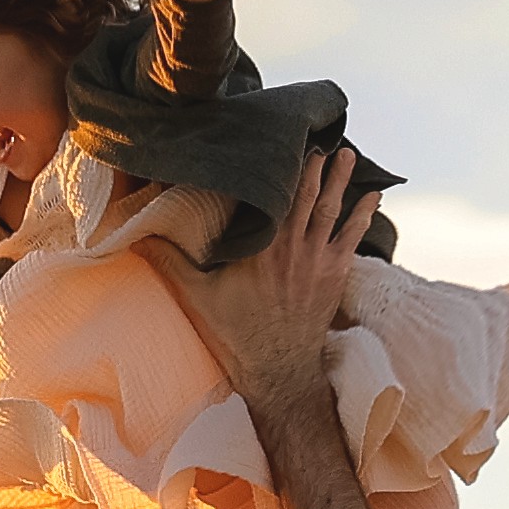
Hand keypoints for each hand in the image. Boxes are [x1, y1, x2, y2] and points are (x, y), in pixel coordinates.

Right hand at [172, 145, 375, 410]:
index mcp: (261, 245)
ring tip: (348, 154)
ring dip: (340, 180)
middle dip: (314, 164)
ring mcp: (317, 259)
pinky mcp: (334, 275)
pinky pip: (353, 237)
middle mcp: (293, 246)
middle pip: (307, 194)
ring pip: (331, 208)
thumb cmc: (236, 335)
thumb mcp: (197, 297)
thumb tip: (135, 235)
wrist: (278, 370)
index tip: (283, 140)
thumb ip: (169, 262)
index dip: (281, 166)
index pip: (273, 194)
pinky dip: (363, 214)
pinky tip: (373, 196)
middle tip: (320, 137)